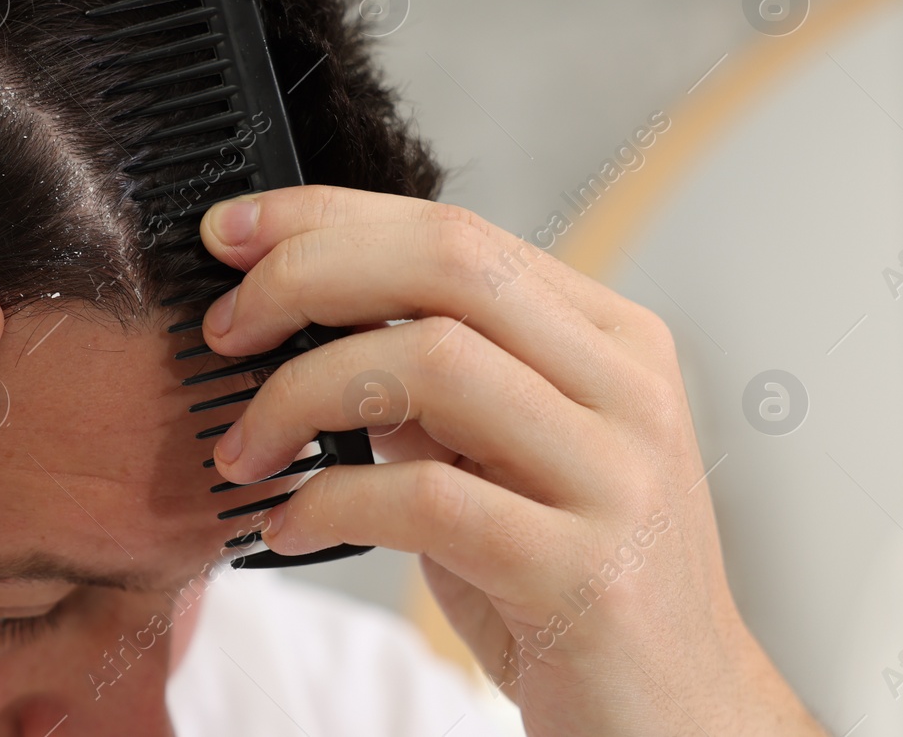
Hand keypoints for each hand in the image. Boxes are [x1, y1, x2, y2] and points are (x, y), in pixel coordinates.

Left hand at [199, 186, 824, 736]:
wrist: (676, 720)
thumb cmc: (567, 580)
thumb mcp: (500, 455)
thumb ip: (427, 381)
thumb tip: (298, 312)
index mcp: (610, 340)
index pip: (455, 231)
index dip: (328, 217)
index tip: (232, 233)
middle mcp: (627, 389)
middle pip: (447, 264)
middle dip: (307, 277)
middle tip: (226, 330)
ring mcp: (619, 477)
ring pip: (432, 362)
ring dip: (300, 395)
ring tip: (243, 450)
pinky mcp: (586, 574)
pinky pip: (426, 499)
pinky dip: (330, 501)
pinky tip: (287, 526)